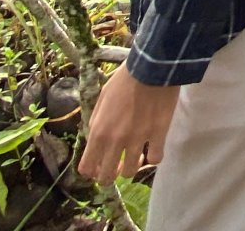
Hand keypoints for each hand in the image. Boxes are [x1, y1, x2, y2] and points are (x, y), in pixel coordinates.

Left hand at [76, 68, 179, 183]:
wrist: (151, 68)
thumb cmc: (124, 80)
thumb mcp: (102, 98)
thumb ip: (96, 120)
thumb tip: (95, 136)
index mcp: (99, 132)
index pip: (87, 167)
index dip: (90, 170)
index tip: (96, 166)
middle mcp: (116, 141)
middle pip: (106, 177)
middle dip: (108, 176)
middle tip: (114, 167)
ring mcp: (138, 140)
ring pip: (130, 172)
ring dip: (130, 167)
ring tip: (134, 156)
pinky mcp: (158, 135)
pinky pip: (155, 159)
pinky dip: (153, 157)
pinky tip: (152, 148)